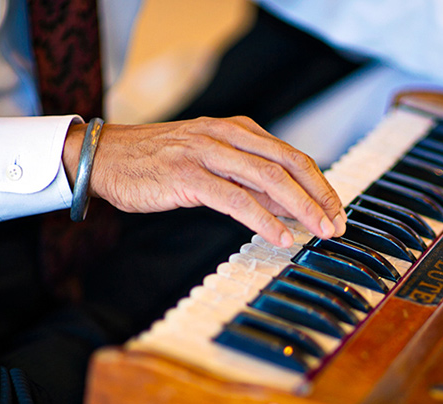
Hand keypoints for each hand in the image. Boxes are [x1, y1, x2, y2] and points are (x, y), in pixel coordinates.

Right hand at [62, 116, 345, 247]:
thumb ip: (249, 181)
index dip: (319, 184)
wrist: (105, 157)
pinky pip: (234, 198)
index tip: (336, 211)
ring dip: (300, 207)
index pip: (291, 155)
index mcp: (236, 129)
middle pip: (288, 163)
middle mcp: (226, 134)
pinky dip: (262, 218)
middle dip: (319, 196)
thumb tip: (290, 206)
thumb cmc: (159, 164)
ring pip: (267, 178)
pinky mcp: (187, 176)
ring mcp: (206, 152)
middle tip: (336, 224)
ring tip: (318, 231)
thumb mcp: (211, 164)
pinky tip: (279, 236)